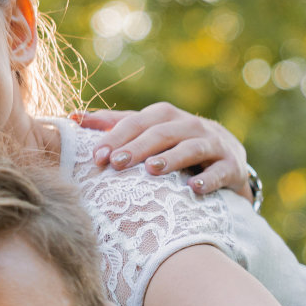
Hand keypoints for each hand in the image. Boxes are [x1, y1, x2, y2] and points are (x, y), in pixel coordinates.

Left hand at [74, 103, 254, 201]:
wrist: (229, 159)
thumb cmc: (176, 145)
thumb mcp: (149, 131)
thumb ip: (115, 124)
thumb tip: (73, 117)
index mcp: (164, 116)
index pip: (137, 122)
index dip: (116, 137)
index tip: (96, 156)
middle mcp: (189, 125)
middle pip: (161, 133)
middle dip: (137, 148)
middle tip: (116, 163)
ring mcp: (213, 144)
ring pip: (191, 148)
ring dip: (171, 158)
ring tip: (151, 170)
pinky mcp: (232, 166)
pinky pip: (221, 172)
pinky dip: (208, 179)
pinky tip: (193, 189)